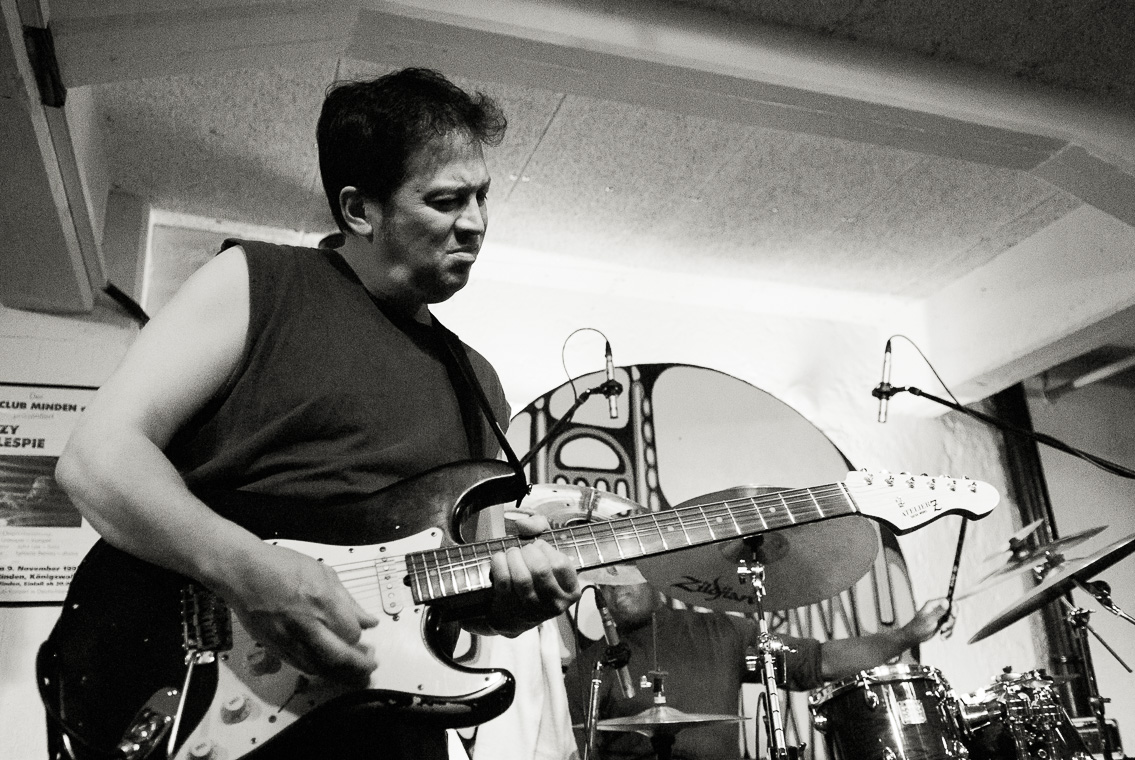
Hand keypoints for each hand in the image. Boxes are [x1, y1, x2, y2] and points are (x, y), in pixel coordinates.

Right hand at [224, 543, 378, 683]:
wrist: (242, 572)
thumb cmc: (280, 566)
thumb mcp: (323, 573)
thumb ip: (348, 601)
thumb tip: (368, 620)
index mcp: (321, 600)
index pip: (352, 632)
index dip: (361, 638)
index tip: (365, 637)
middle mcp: (306, 623)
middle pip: (339, 657)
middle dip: (359, 666)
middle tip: (370, 667)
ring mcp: (288, 637)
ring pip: (320, 667)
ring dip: (341, 676)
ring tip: (354, 676)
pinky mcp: (275, 646)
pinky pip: (301, 666)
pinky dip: (318, 671)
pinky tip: (328, 670)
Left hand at [482, 513, 580, 635]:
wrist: (514, 614)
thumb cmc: (535, 576)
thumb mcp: (547, 552)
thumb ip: (540, 527)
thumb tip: (523, 524)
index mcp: (571, 591)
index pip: (560, 563)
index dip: (546, 549)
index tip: (539, 547)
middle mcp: (555, 604)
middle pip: (540, 569)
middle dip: (527, 552)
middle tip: (523, 550)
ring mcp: (532, 611)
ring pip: (522, 577)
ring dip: (513, 557)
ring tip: (511, 553)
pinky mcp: (511, 611)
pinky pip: (504, 582)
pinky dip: (499, 565)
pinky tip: (499, 559)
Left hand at [905, 598, 953, 642]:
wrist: (913, 637)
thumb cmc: (918, 627)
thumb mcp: (929, 619)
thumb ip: (939, 611)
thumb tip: (947, 601)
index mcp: (933, 604)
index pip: (948, 601)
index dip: (953, 608)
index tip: (954, 616)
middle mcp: (937, 609)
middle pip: (952, 612)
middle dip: (950, 621)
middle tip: (944, 628)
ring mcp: (940, 616)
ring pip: (951, 621)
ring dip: (949, 629)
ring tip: (942, 634)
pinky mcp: (941, 623)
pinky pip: (949, 627)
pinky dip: (947, 633)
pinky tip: (942, 637)